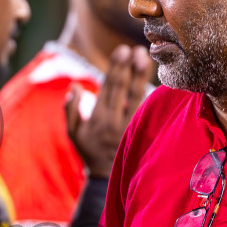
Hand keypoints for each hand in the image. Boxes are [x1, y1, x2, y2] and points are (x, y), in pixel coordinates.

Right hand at [66, 45, 150, 178]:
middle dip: (129, 67)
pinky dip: (150, 94)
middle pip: (123, 89)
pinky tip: (156, 80)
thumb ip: (71, 109)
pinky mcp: (140, 132)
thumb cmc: (89, 151)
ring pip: (136, 97)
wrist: (106, 177)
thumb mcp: (73, 133)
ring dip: (141, 76)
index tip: (123, 50)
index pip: (108, 87)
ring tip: (146, 58)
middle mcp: (114, 121)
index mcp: (98, 118)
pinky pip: (145, 110)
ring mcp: (129, 127)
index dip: (116, 68)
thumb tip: (75, 87)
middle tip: (137, 49)